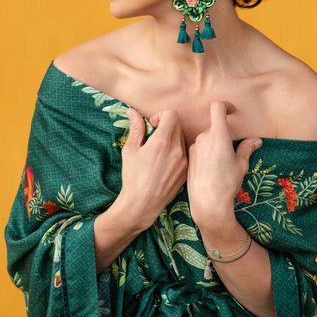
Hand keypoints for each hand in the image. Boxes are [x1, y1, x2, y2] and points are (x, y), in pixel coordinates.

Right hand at [119, 107, 188, 231]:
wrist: (142, 205)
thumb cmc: (133, 177)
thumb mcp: (130, 150)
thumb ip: (136, 128)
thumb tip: (133, 111)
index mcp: (162, 142)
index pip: (172, 114)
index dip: (161, 115)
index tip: (152, 126)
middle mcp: (176, 149)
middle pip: (178, 124)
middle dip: (166, 125)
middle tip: (154, 137)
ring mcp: (184, 161)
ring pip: (182, 138)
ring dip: (171, 138)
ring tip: (159, 152)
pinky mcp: (186, 171)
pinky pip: (184, 152)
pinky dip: (176, 151)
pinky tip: (164, 163)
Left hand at [186, 100, 261, 224]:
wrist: (207, 204)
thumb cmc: (227, 184)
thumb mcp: (241, 165)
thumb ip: (247, 148)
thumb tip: (256, 140)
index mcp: (218, 136)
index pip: (217, 108)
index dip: (226, 105)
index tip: (232, 111)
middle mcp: (203, 138)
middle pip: (214, 127)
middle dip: (224, 135)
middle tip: (232, 151)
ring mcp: (194, 147)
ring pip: (207, 139)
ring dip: (215, 144)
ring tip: (222, 164)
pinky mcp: (189, 157)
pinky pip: (200, 148)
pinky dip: (207, 153)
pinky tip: (211, 170)